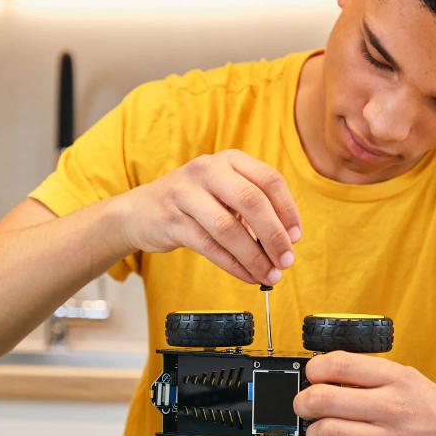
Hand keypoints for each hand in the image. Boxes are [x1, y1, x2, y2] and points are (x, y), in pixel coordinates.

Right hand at [117, 149, 300, 285]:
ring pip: (229, 228)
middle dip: (274, 235)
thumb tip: (286, 240)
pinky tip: (248, 276)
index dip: (288, 210)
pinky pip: (210, 247)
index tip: (296, 236)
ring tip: (269, 276)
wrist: (139, 211)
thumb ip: (253, 207)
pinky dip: (234, 266)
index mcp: (229, 160)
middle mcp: (208, 170)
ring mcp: (186, 194)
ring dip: (254, 257)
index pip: (269, 180)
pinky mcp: (172, 220)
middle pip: (251, 201)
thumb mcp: (223, 190)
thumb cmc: (192, 203)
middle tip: (286, 260)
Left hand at [293, 351, 435, 435]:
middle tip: (304, 407)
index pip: (338, 364)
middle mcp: (392, 407)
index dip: (314, 369)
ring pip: (326, 433)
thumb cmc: (434, 411)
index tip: (312, 376)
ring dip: (313, 435)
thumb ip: (369, 375)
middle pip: (322, 399)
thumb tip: (322, 374)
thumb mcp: (407, 378)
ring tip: (320, 435)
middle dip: (303, 404)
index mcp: (395, 379)